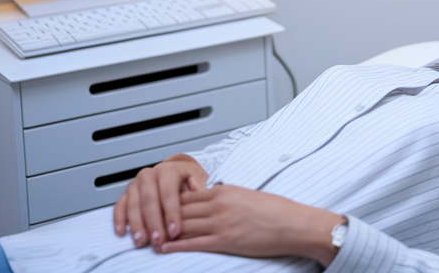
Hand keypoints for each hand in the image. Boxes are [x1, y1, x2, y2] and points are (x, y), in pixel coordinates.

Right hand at [113, 154, 207, 248]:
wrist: (173, 174)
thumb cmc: (186, 181)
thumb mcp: (197, 180)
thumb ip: (198, 187)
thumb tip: (197, 190)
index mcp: (168, 171)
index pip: (169, 194)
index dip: (172, 214)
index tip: (175, 232)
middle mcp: (149, 175)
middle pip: (149, 201)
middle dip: (153, 223)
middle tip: (158, 241)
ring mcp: (135, 184)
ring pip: (133, 205)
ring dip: (137, 225)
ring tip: (142, 242)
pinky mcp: (125, 194)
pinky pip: (119, 206)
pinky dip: (119, 220)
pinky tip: (122, 233)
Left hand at [158, 185, 342, 264]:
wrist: (293, 224)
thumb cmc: (276, 211)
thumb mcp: (247, 196)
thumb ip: (226, 198)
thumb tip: (211, 202)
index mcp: (225, 190)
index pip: (188, 195)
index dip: (169, 202)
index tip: (157, 207)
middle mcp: (220, 205)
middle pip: (181, 210)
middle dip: (161, 216)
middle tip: (145, 222)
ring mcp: (221, 223)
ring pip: (183, 225)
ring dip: (163, 231)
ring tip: (148, 237)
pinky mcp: (225, 241)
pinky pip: (193, 243)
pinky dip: (174, 245)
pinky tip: (163, 248)